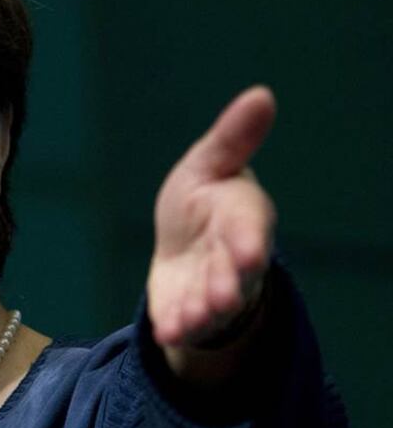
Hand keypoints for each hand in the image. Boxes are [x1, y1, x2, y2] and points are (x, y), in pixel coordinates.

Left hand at [147, 86, 277, 353]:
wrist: (183, 244)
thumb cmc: (202, 198)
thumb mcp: (210, 163)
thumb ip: (234, 137)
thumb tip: (262, 93)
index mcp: (242, 219)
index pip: (250, 230)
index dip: (248, 241)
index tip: (247, 252)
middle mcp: (233, 260)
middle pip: (235, 276)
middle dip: (228, 286)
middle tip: (220, 297)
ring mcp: (212, 289)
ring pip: (212, 304)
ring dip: (202, 313)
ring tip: (190, 319)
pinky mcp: (186, 311)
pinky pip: (185, 323)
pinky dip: (177, 329)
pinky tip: (166, 334)